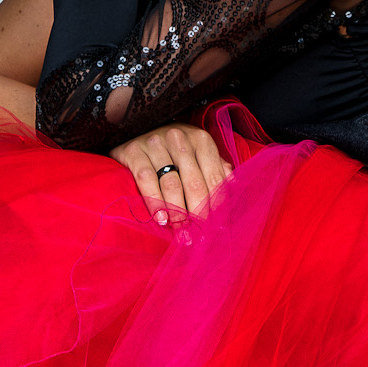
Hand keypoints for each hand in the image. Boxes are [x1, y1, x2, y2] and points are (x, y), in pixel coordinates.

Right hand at [109, 121, 233, 225]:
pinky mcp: (134, 151)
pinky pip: (146, 179)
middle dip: (197, 215)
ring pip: (171, 184)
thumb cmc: (173, 148)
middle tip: (197, 237)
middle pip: (194, 183)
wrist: (136, 130)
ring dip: (177, 213)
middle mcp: (179, 138)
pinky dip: (154, 201)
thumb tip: (234, 186)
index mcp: (201, 140)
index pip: (214, 178)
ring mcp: (155, 143)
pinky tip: (160, 218)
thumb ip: (216, 169)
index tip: (215, 228)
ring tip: (180, 233)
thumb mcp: (197, 153)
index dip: (216, 206)